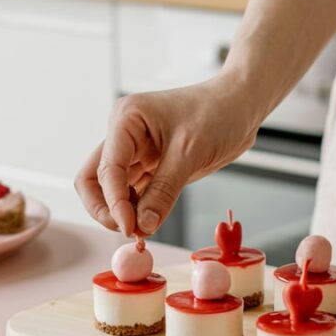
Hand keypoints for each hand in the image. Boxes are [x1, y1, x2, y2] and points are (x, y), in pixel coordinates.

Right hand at [75, 78, 258, 235]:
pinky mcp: (151, 166)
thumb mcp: (190, 152)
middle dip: (105, 208)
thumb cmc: (218, 112)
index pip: (107, 169)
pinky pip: (134, 193)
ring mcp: (135, 151)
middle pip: (94, 180)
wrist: (241, 105)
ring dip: (122, 212)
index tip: (130, 227)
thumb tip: (143, 225)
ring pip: (111, 189)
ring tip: (144, 230)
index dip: (114, 202)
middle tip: (129, 230)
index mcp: (126, 119)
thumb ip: (164, 190)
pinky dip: (137, 209)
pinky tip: (150, 221)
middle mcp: (124, 134)